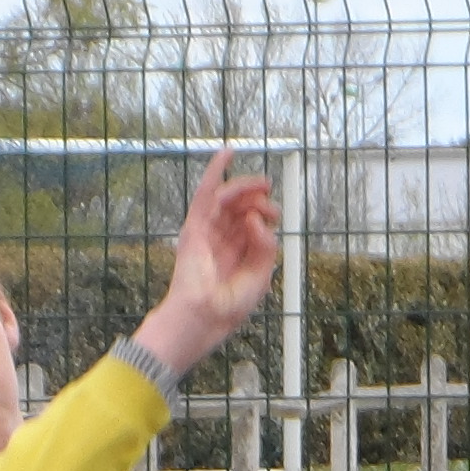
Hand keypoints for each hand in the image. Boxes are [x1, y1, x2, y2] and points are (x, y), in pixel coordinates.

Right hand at [130, 150, 281, 377]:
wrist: (203, 318)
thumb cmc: (227, 307)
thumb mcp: (260, 276)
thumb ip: (265, 247)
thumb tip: (256, 218)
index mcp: (238, 253)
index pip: (254, 223)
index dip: (266, 215)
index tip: (273, 219)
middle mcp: (223, 240)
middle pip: (242, 207)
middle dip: (259, 200)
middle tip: (270, 200)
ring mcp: (208, 231)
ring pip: (228, 199)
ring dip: (246, 187)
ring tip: (262, 184)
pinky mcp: (195, 227)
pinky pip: (205, 194)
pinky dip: (215, 172)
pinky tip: (226, 152)